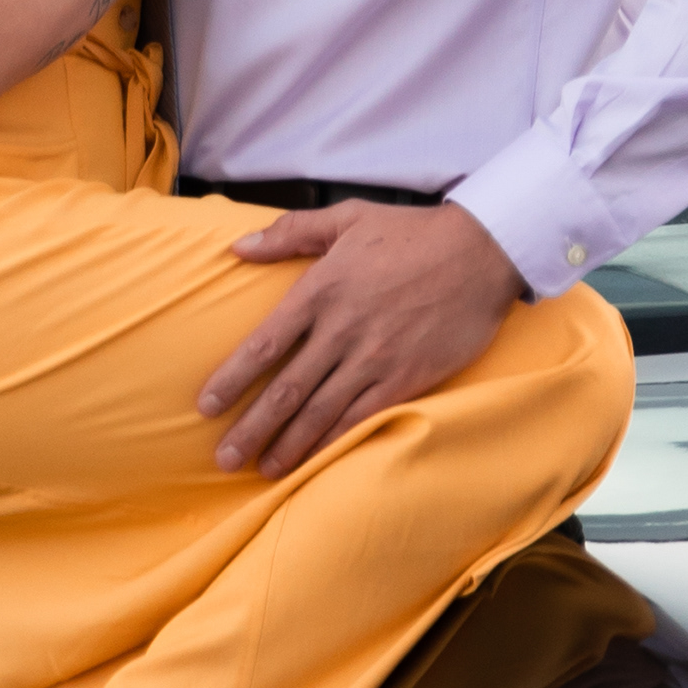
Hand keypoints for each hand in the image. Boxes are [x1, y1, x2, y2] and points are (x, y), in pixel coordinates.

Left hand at [199, 201, 526, 473]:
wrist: (481, 251)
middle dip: (251, 429)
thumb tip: (238, 247)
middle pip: (285, 390)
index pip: (264, 344)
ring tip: (263, 470)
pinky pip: (363, 419)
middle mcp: (342, 330)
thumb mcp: (348, 217)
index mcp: (320, 290)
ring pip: (320, 413)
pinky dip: (335, 443)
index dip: (231, 379)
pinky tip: (316, 462)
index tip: (206, 406)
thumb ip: (290, 233)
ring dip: (288, 446)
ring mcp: (374, 358)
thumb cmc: (412, 233)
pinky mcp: (406, 378)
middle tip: (224, 458)